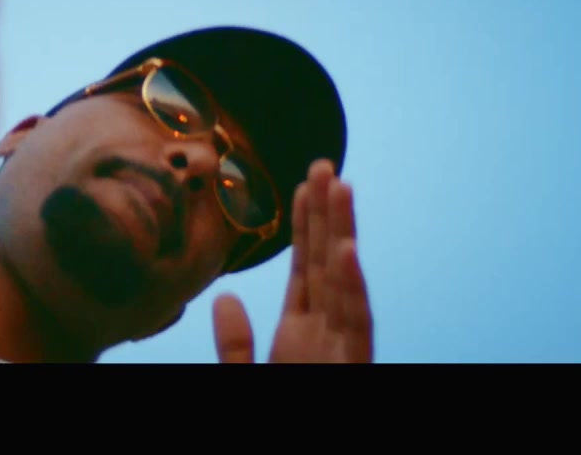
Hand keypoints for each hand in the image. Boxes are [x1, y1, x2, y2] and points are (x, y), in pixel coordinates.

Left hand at [211, 159, 373, 362]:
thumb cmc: (279, 413)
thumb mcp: (244, 375)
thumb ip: (235, 343)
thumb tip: (224, 298)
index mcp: (298, 335)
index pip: (304, 269)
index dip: (305, 228)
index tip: (302, 188)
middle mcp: (325, 334)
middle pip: (326, 263)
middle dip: (327, 215)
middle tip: (324, 166)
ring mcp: (341, 348)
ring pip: (343, 281)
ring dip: (343, 233)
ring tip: (341, 186)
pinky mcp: (353, 364)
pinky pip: (356, 322)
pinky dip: (352, 286)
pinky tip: (347, 248)